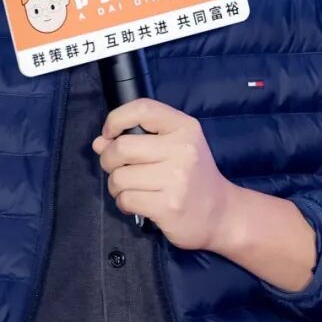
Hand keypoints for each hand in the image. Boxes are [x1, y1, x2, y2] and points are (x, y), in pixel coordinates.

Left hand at [91, 98, 233, 250]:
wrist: (222, 213)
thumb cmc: (193, 175)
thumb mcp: (174, 145)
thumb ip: (137, 138)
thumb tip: (99, 143)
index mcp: (184, 127)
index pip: (142, 109)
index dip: (115, 119)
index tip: (109, 134)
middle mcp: (182, 149)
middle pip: (122, 147)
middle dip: (108, 159)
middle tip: (115, 168)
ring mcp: (176, 179)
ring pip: (119, 177)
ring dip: (115, 185)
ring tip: (129, 188)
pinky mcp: (168, 206)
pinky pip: (126, 199)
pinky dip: (123, 202)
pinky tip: (137, 203)